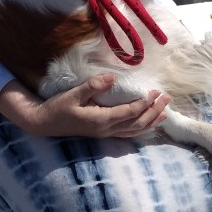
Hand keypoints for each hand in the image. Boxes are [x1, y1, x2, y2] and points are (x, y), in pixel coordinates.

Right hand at [0, 75, 169, 138]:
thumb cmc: (57, 107)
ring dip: (151, 121)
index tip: (155, 92)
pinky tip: (146, 124)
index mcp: (100, 120)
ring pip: (134, 131)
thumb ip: (93, 86)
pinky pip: (127, 133)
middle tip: (167, 99)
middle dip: (154, 112)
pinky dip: (140, 128)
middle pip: (137, 123)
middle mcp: (106, 130)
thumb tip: (113, 77)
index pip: (129, 113)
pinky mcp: (102, 132)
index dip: (144, 104)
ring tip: (164, 113)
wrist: (44, 123)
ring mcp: (104, 133)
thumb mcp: (72, 94)